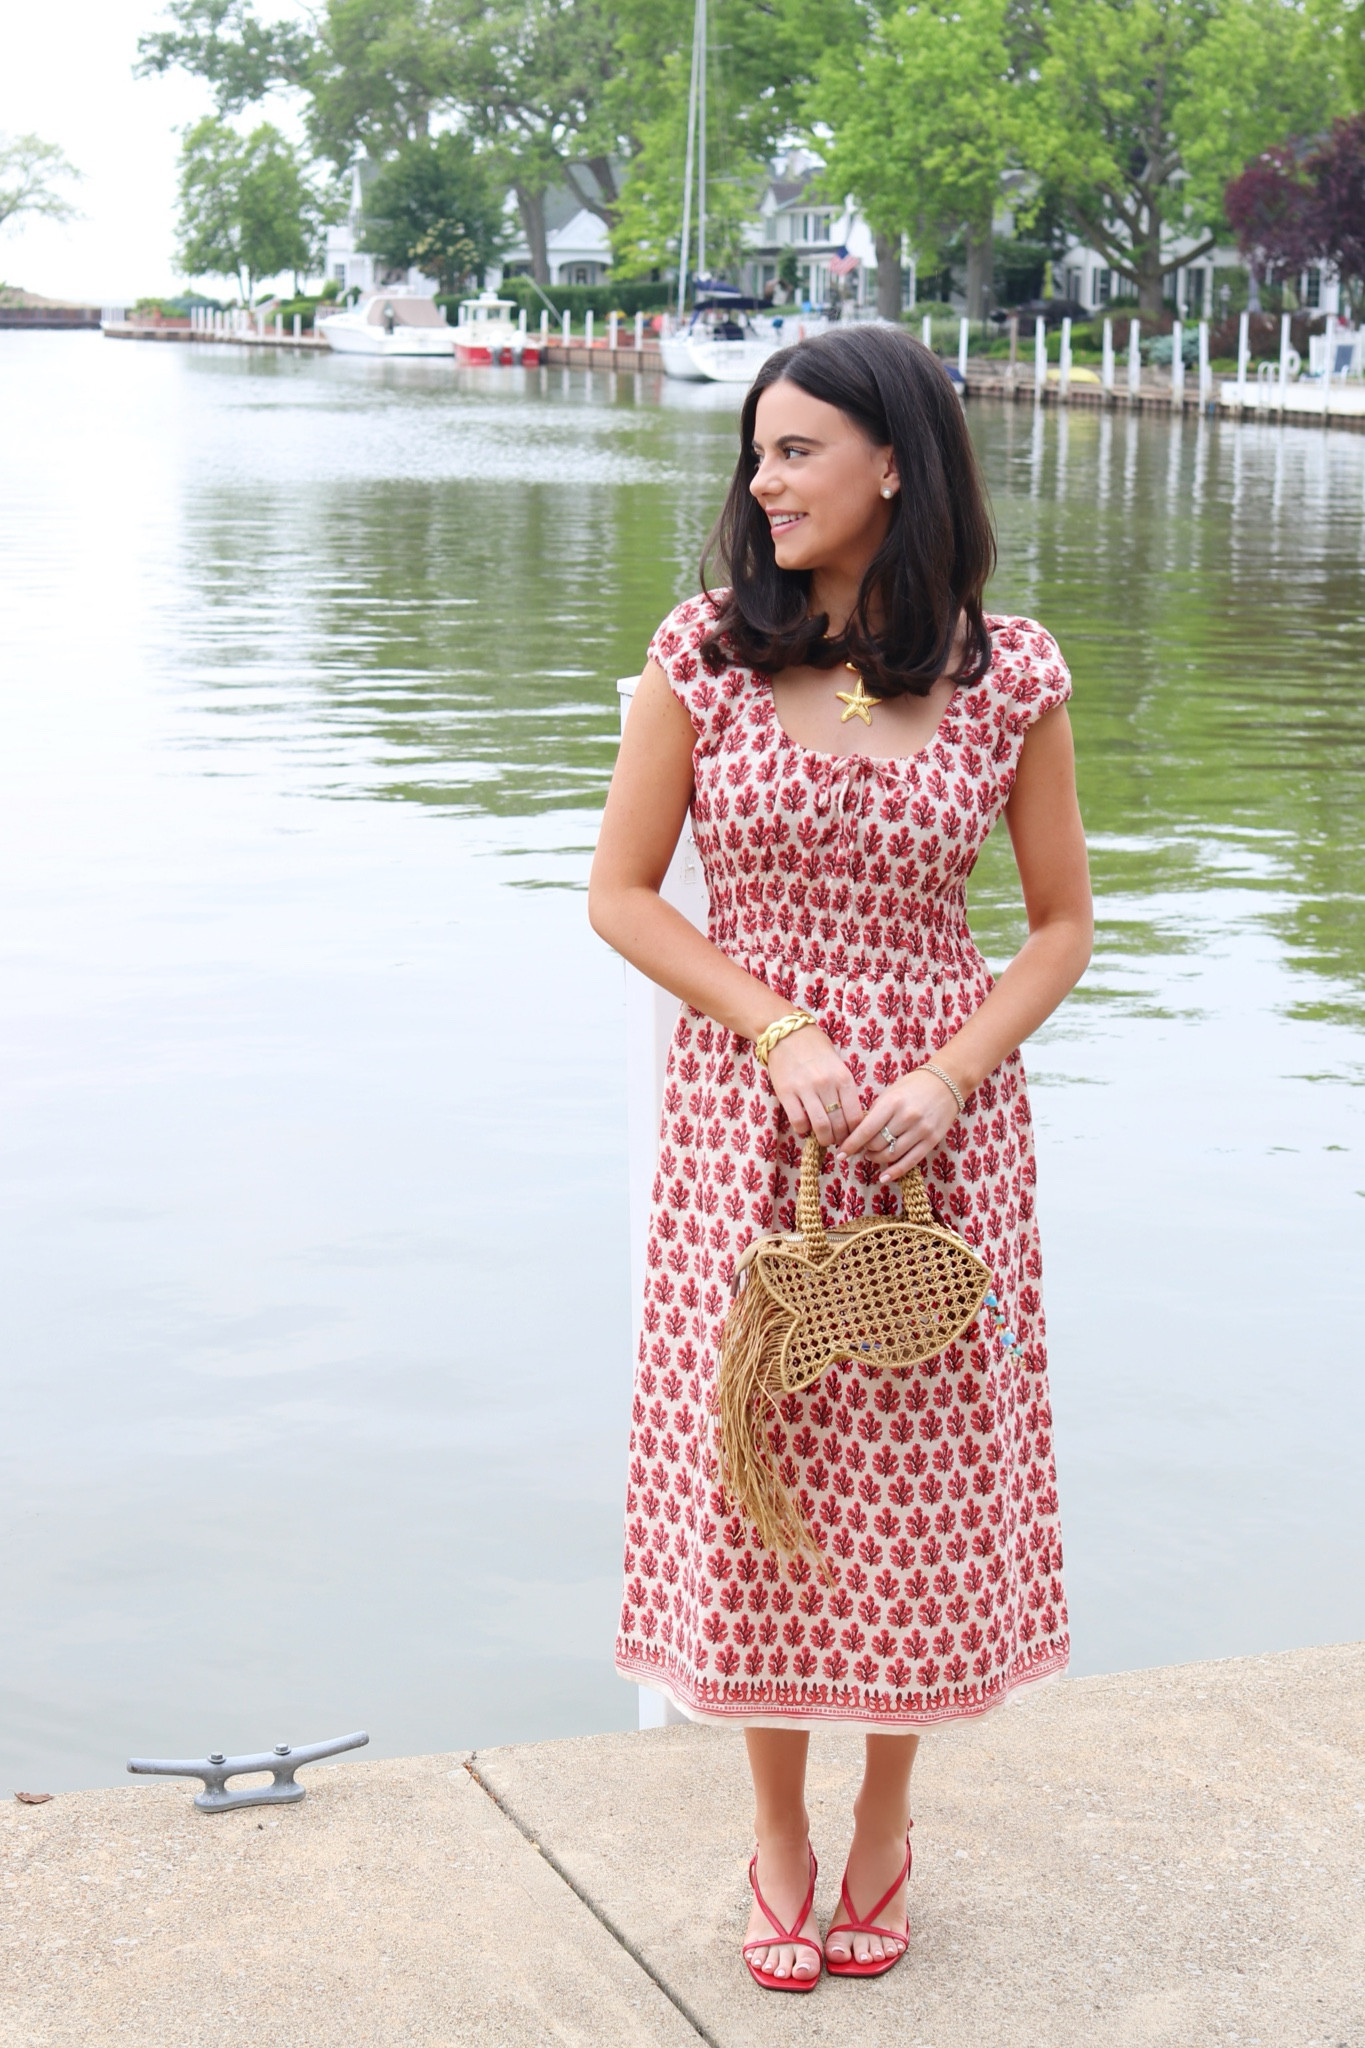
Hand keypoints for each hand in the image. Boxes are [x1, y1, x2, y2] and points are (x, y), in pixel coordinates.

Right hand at [765, 1026, 861, 1149]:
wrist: (787, 1033)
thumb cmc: (816, 1049)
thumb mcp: (838, 1066)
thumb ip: (844, 1089)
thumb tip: (850, 1119)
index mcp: (844, 1077)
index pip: (856, 1115)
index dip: (855, 1133)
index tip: (852, 1137)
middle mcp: (827, 1083)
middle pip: (839, 1124)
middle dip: (840, 1138)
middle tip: (837, 1140)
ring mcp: (805, 1088)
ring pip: (820, 1126)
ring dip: (824, 1139)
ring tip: (823, 1139)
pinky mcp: (786, 1092)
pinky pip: (798, 1121)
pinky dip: (803, 1130)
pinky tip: (805, 1127)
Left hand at [842, 1066, 962, 1182]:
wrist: (947, 1082)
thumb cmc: (913, 1086)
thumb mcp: (890, 1094)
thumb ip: (875, 1113)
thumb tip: (857, 1136)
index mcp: (892, 1103)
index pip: (866, 1130)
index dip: (851, 1144)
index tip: (840, 1153)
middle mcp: (907, 1117)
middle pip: (877, 1144)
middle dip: (865, 1149)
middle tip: (861, 1149)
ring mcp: (921, 1130)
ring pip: (891, 1155)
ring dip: (877, 1159)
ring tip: (871, 1156)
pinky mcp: (932, 1140)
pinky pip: (910, 1162)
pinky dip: (895, 1171)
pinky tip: (884, 1177)